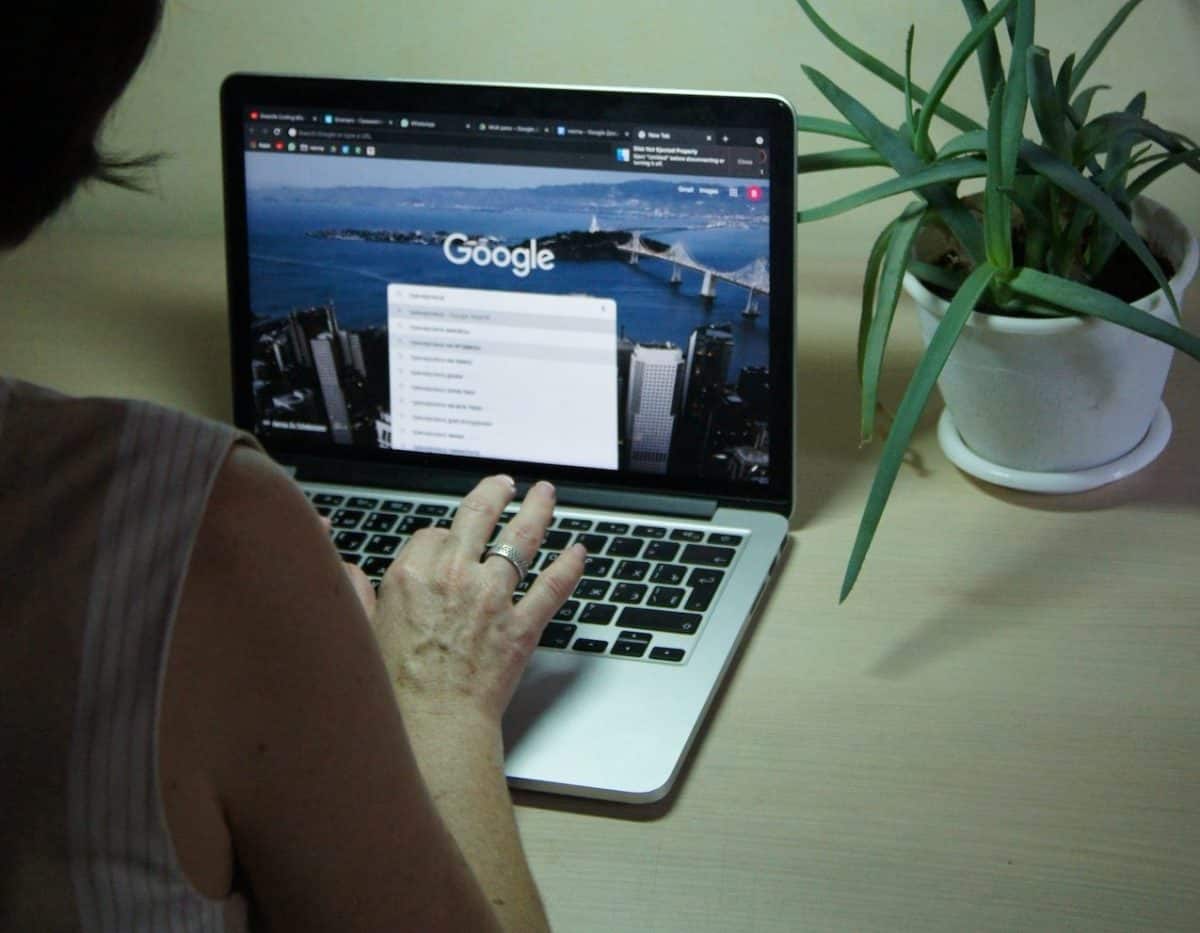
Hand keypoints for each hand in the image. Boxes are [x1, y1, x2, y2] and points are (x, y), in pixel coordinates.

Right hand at [368, 475, 584, 726]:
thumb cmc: (393, 689)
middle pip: (479, 517)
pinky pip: (552, 587)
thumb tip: (345, 569)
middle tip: (505, 483)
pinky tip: (579, 551)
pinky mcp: (521, 626)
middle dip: (495, 493)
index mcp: (412, 573)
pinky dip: (569, 566)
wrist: (431, 726)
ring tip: (546, 495)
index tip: (447, 540)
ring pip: (521, 539)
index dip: (441, 537)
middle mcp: (454, 576)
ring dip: (537, 511)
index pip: (432, 534)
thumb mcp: (359, 631)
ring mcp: (492, 599)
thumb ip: (353, 593)